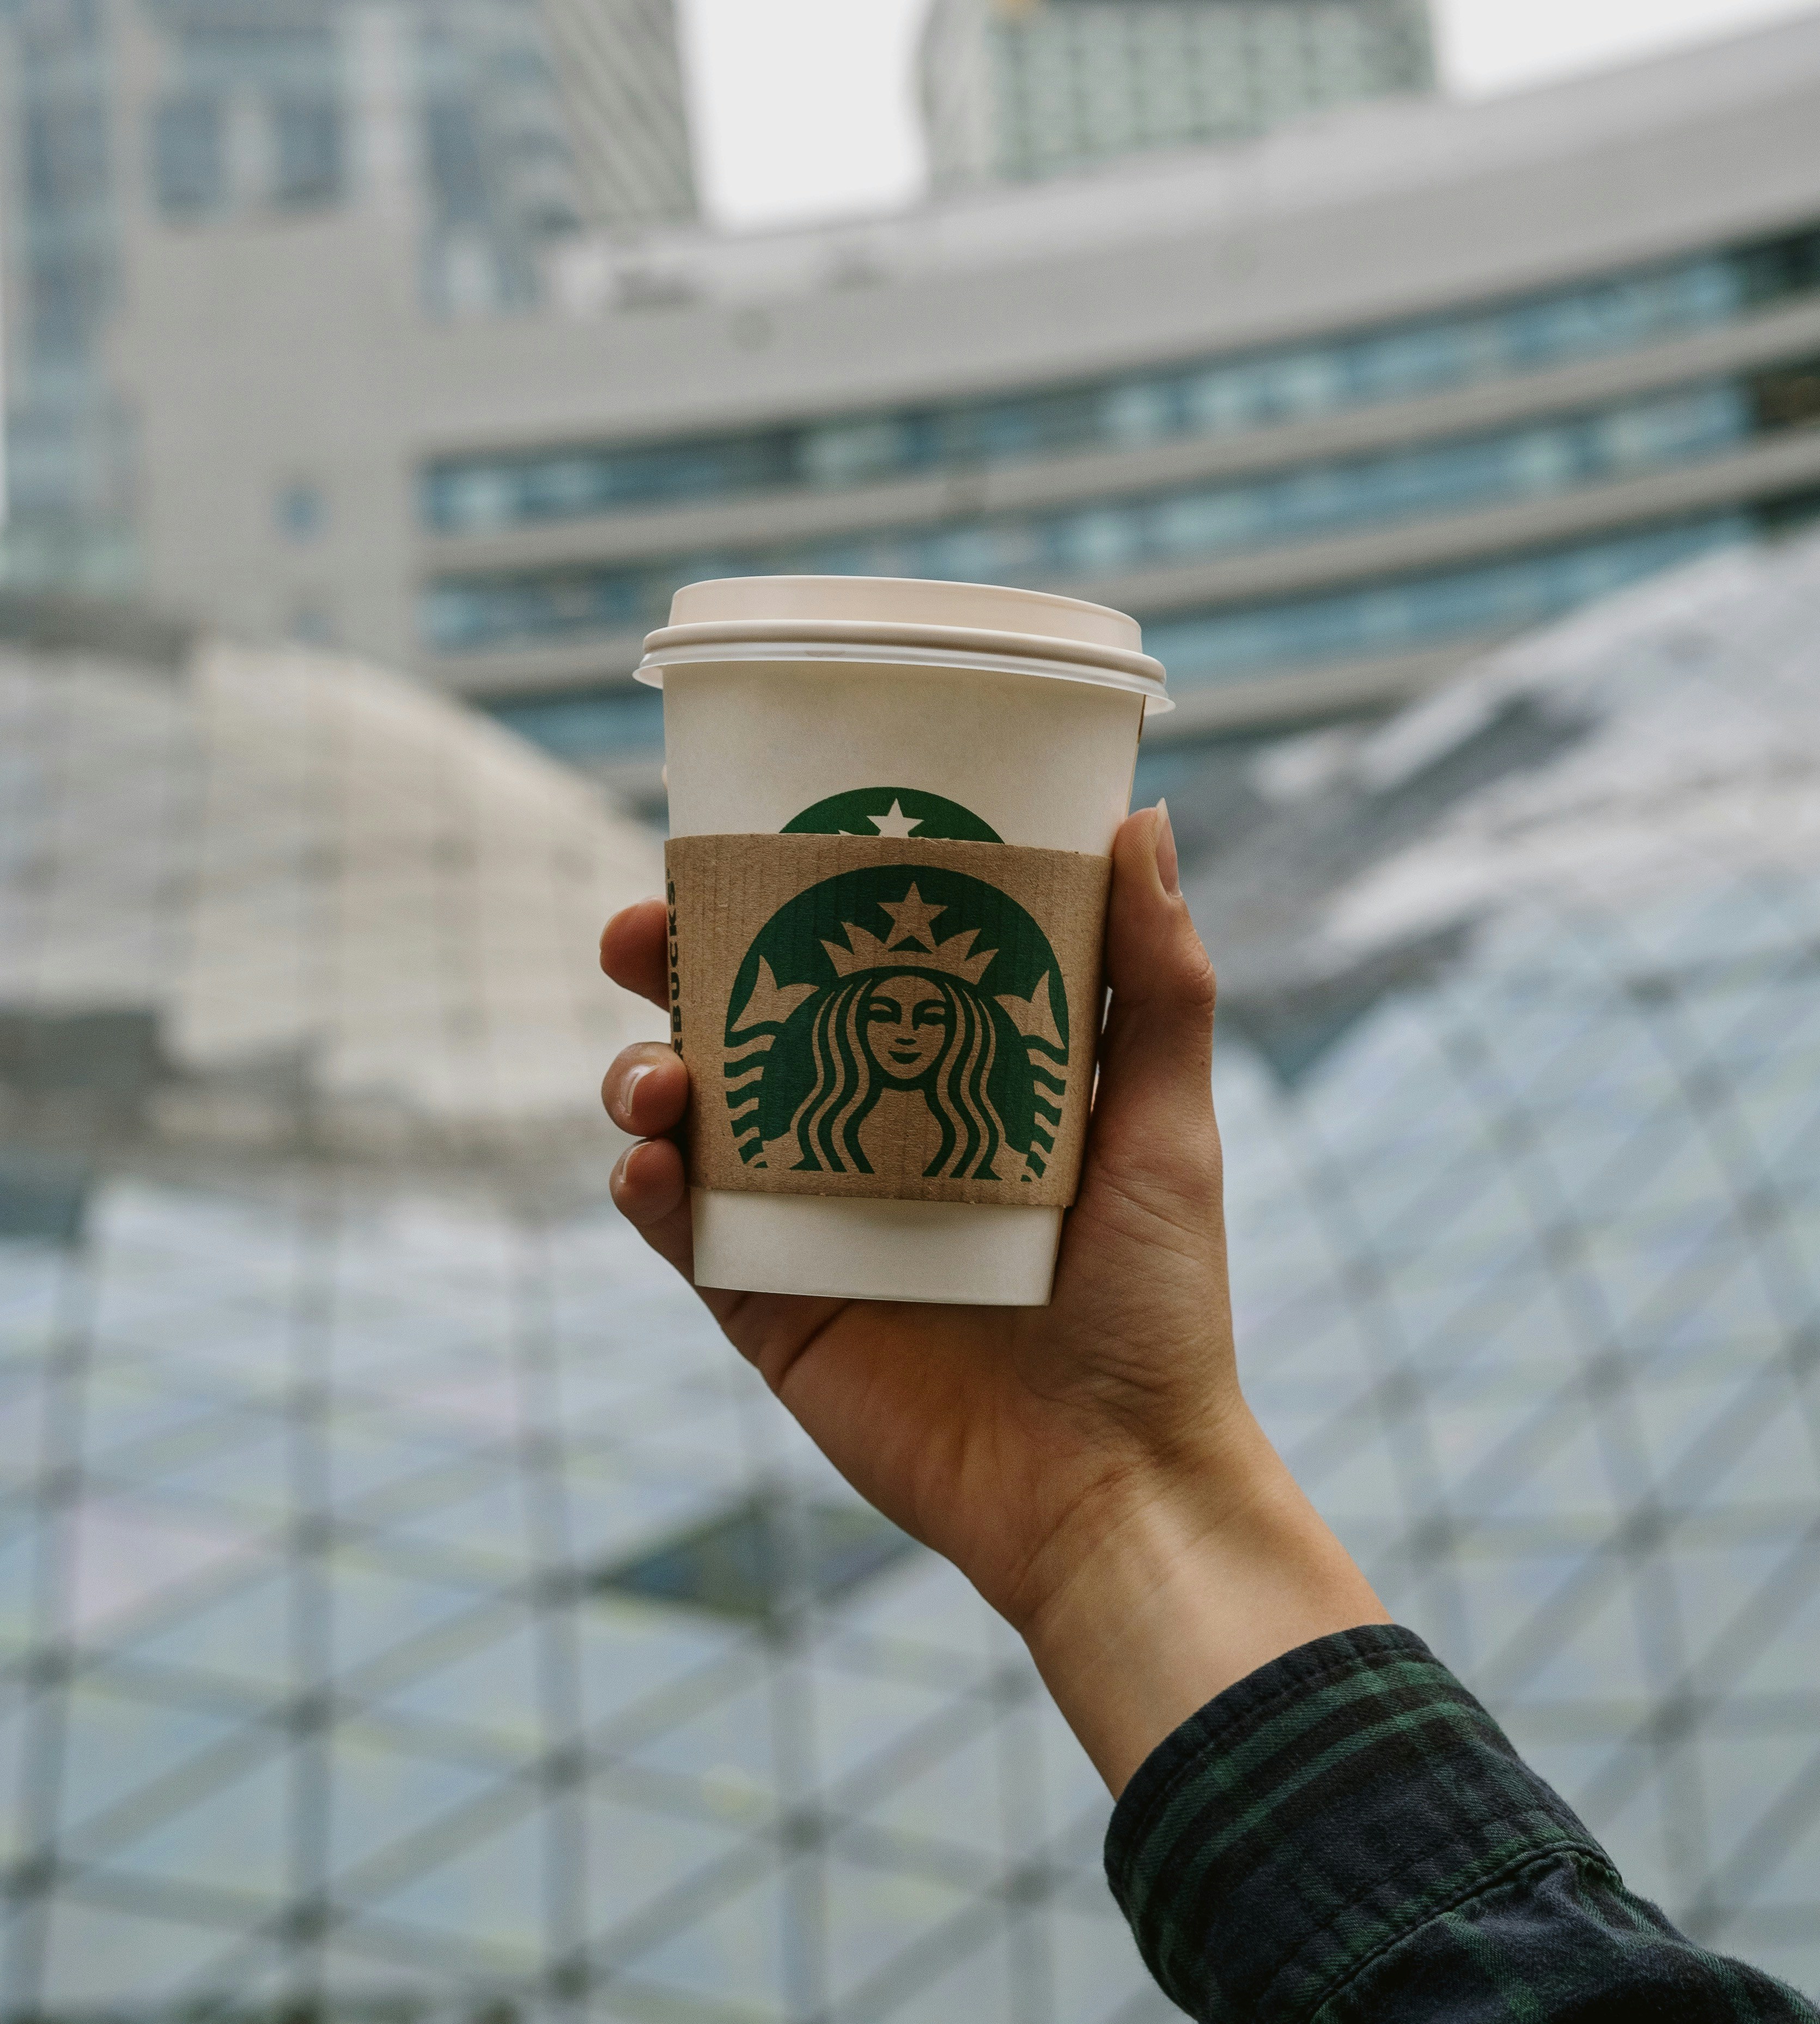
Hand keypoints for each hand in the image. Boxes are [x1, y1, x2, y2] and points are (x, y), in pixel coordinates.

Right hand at [600, 803, 1382, 1791]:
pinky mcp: (767, 1305)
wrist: (1114, 1481)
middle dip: (670, 964)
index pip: (846, 955)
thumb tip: (1145, 819)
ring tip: (655, 1079)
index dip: (785, 891)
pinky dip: (647, 1187)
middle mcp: (862, 1132)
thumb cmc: (1158, 1302)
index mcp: (947, 1072)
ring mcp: (806, 1217)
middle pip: (739, 1019)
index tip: (742, 831)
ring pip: (686, 1115)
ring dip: (641, 1071)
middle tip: (640, 932)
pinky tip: (650, 1165)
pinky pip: (683, 1231)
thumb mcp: (1166, 1125)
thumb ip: (1157, 982)